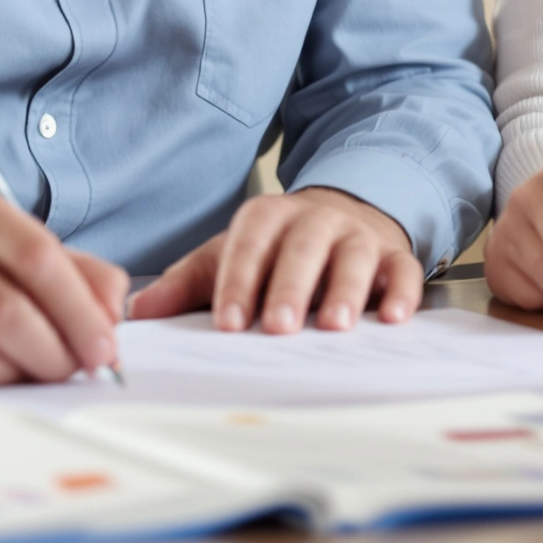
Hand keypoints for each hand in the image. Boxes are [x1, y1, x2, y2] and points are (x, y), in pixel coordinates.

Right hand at [0, 186, 127, 385]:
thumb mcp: (12, 244)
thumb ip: (75, 270)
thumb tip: (113, 313)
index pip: (37, 256)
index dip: (79, 308)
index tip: (106, 345)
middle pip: (8, 311)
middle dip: (57, 351)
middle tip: (80, 370)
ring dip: (23, 374)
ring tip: (41, 373)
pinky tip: (0, 379)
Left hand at [127, 187, 421, 332]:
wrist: (342, 216)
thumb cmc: (279, 248)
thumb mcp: (231, 256)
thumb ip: (187, 284)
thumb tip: (139, 314)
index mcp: (268, 217)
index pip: (250, 245)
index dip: (238, 282)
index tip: (229, 322)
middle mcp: (316, 220)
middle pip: (303, 248)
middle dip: (291, 287)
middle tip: (280, 326)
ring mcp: (358, 236)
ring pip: (354, 257)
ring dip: (346, 290)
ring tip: (335, 326)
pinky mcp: (395, 255)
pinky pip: (404, 270)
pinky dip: (402, 292)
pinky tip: (395, 317)